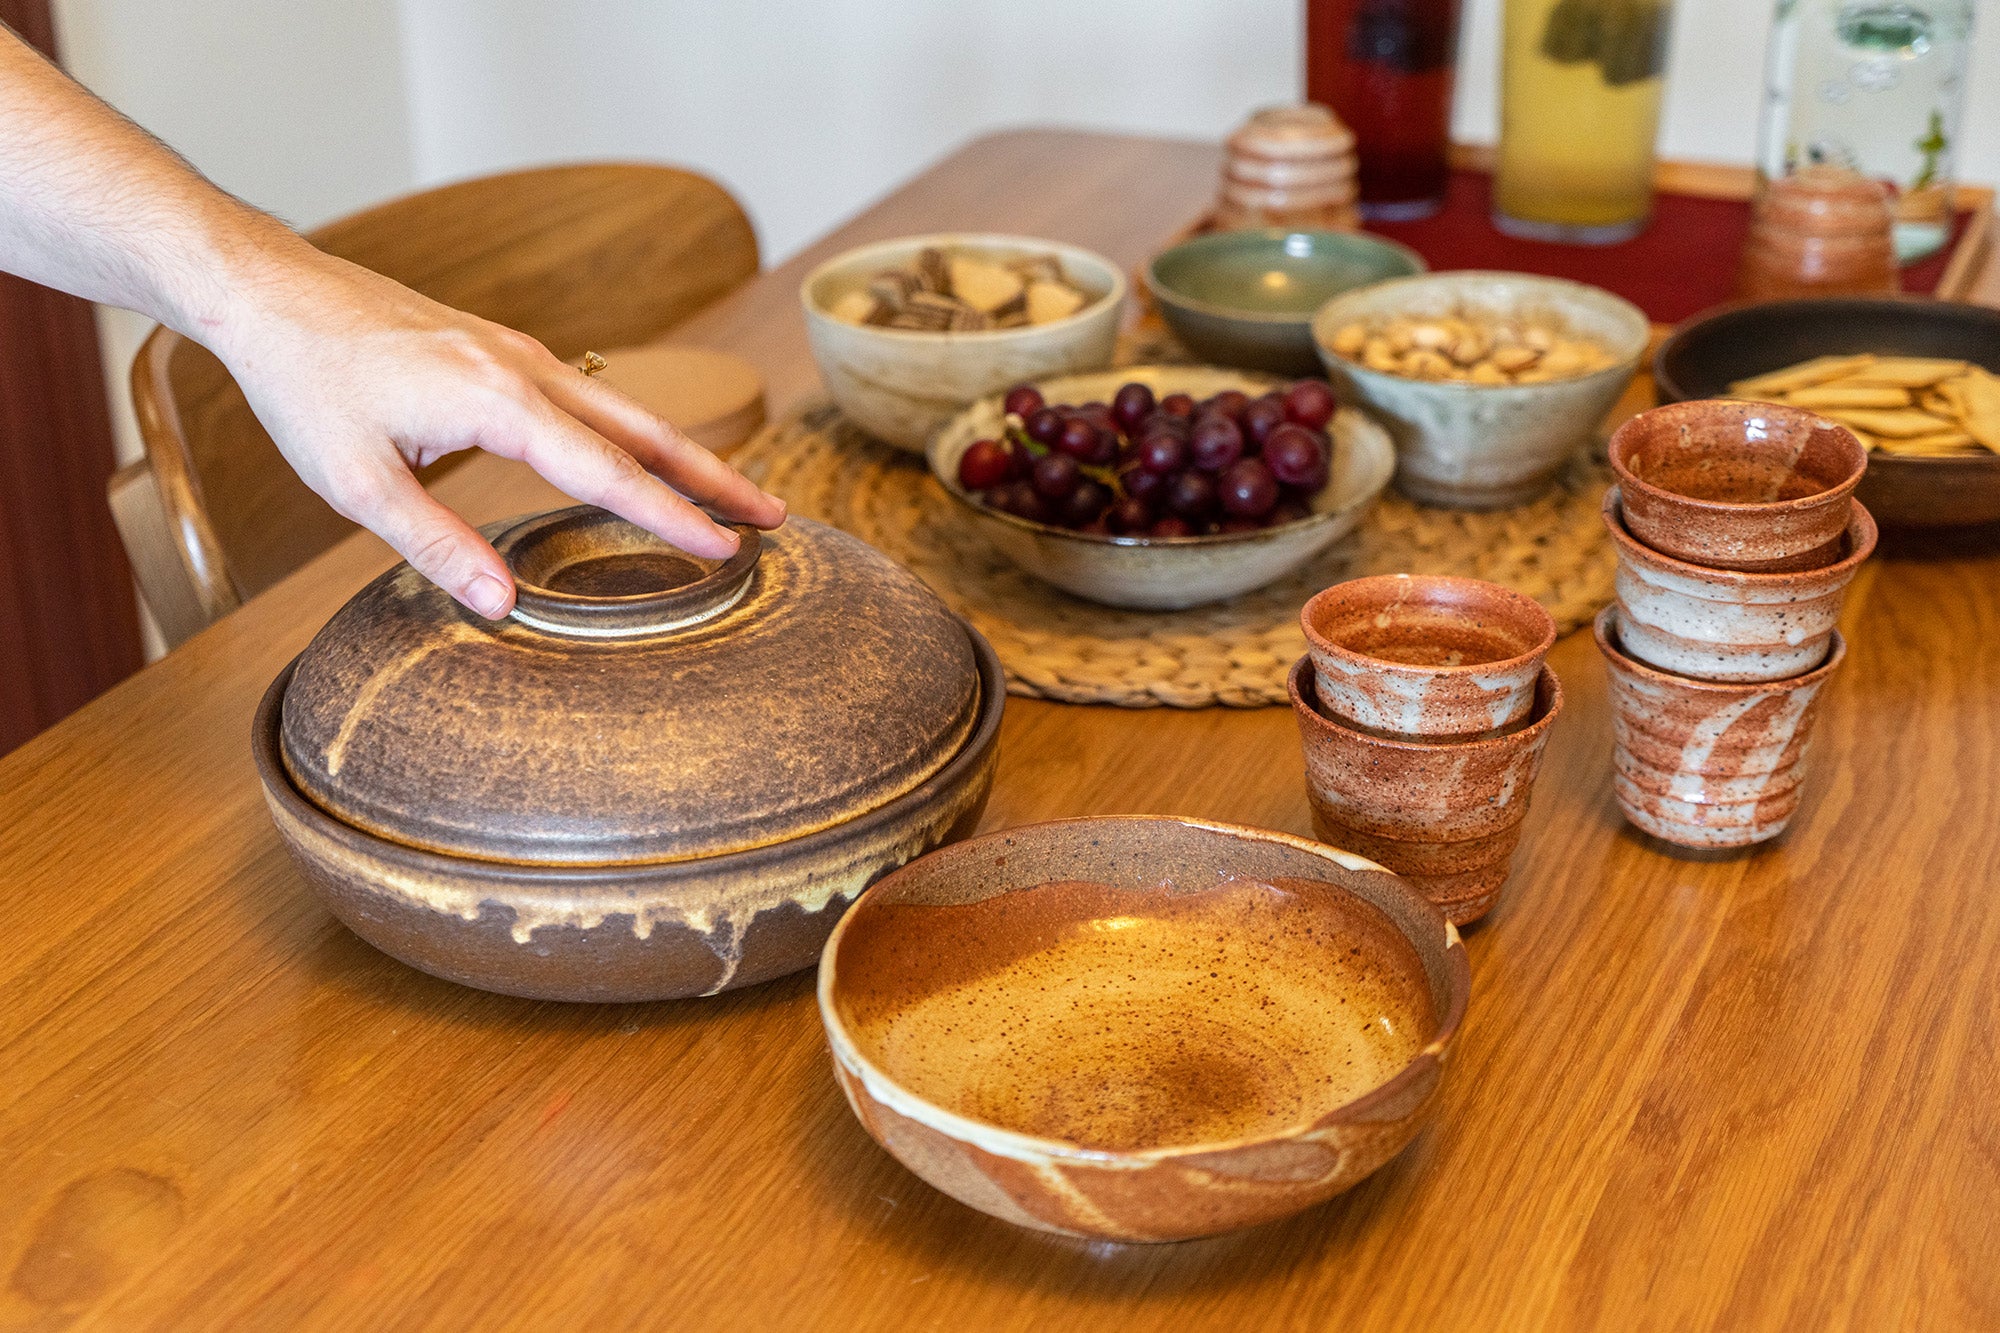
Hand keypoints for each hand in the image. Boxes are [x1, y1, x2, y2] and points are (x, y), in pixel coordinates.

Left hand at [213, 248, 785, 618]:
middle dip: (716, 477)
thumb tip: (503, 606)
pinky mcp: (501, 351)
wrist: (270, 292)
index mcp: (498, 400)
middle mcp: (524, 368)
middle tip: (776, 518)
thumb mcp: (357, 482)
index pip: (610, 470)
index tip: (728, 548)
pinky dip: (636, 432)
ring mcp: (518, 353)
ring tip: (733, 493)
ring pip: (624, 409)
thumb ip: (434, 544)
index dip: (673, 515)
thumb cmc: (306, 385)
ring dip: (683, 453)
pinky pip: (591, 397)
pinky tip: (644, 456)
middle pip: (645, 431)